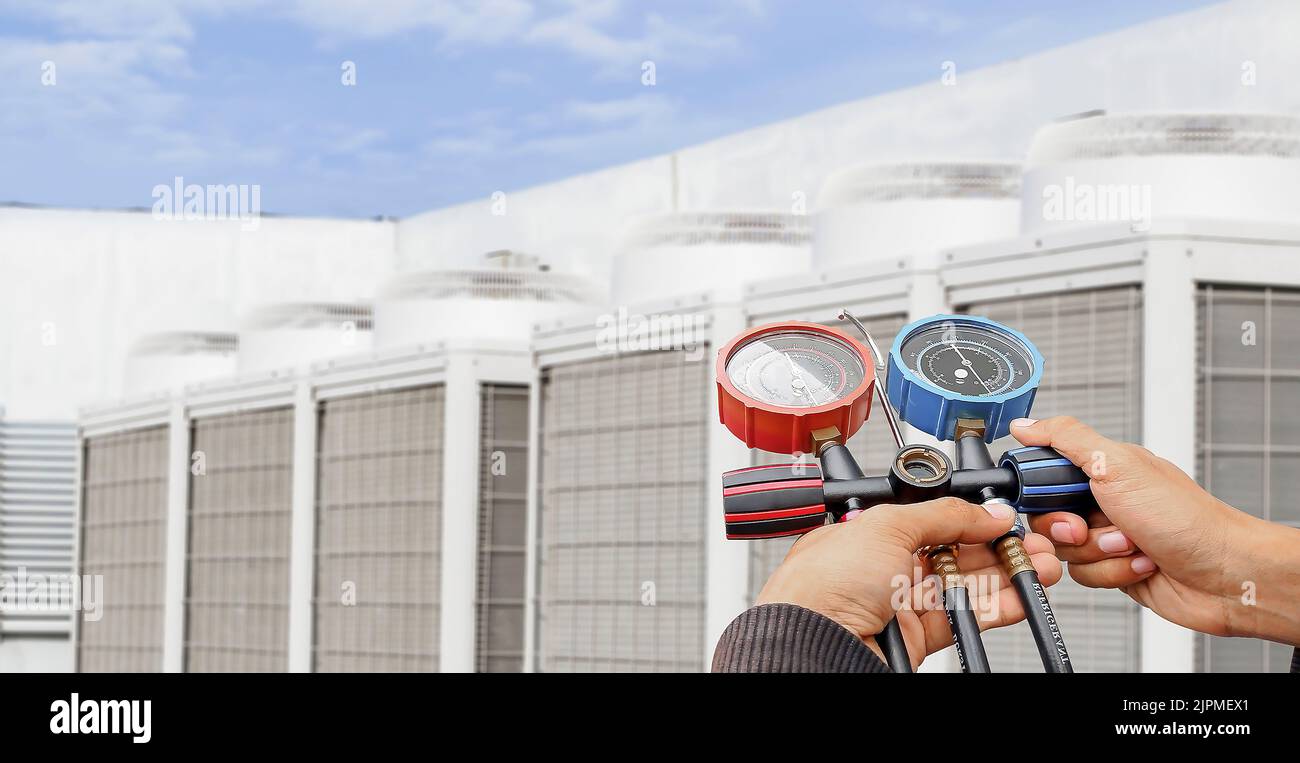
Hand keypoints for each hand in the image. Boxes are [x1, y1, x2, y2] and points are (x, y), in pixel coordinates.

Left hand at [756, 496, 1062, 669]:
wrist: (815, 643)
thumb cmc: (823, 585)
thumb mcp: (886, 526)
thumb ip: (942, 515)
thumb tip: (985, 511)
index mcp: (869, 533)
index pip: (931, 520)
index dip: (969, 518)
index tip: (1003, 517)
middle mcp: (883, 567)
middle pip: (953, 552)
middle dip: (996, 546)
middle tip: (1032, 541)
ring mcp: (899, 604)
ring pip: (963, 586)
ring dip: (1004, 575)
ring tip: (1040, 566)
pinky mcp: (914, 638)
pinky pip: (963, 619)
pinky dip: (995, 608)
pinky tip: (1019, 597)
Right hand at [1015, 416, 1299, 645]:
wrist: (1223, 573)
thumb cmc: (1184, 518)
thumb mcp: (1117, 465)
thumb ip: (1066, 439)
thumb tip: (1026, 424)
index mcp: (1103, 468)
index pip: (1043, 473)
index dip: (1040, 491)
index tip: (1055, 498)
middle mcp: (1104, 500)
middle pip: (1046, 516)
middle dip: (1070, 527)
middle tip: (1091, 525)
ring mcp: (1109, 535)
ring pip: (1065, 549)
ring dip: (1098, 552)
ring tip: (1132, 545)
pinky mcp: (1115, 568)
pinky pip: (1084, 575)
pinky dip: (1112, 571)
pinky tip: (1141, 563)